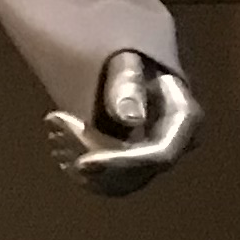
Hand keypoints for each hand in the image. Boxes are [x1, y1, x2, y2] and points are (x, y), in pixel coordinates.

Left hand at [45, 49, 200, 197]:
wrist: (127, 67)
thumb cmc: (127, 57)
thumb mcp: (125, 62)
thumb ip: (127, 84)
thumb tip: (130, 119)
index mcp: (185, 118)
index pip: (159, 155)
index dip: (121, 163)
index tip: (82, 164)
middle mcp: (178, 144)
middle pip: (134, 172)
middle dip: (90, 155)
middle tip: (55, 120)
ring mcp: (157, 158)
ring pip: (116, 182)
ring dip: (78, 160)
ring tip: (54, 125)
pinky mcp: (136, 165)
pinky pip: (107, 180)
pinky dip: (77, 166)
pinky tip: (59, 139)